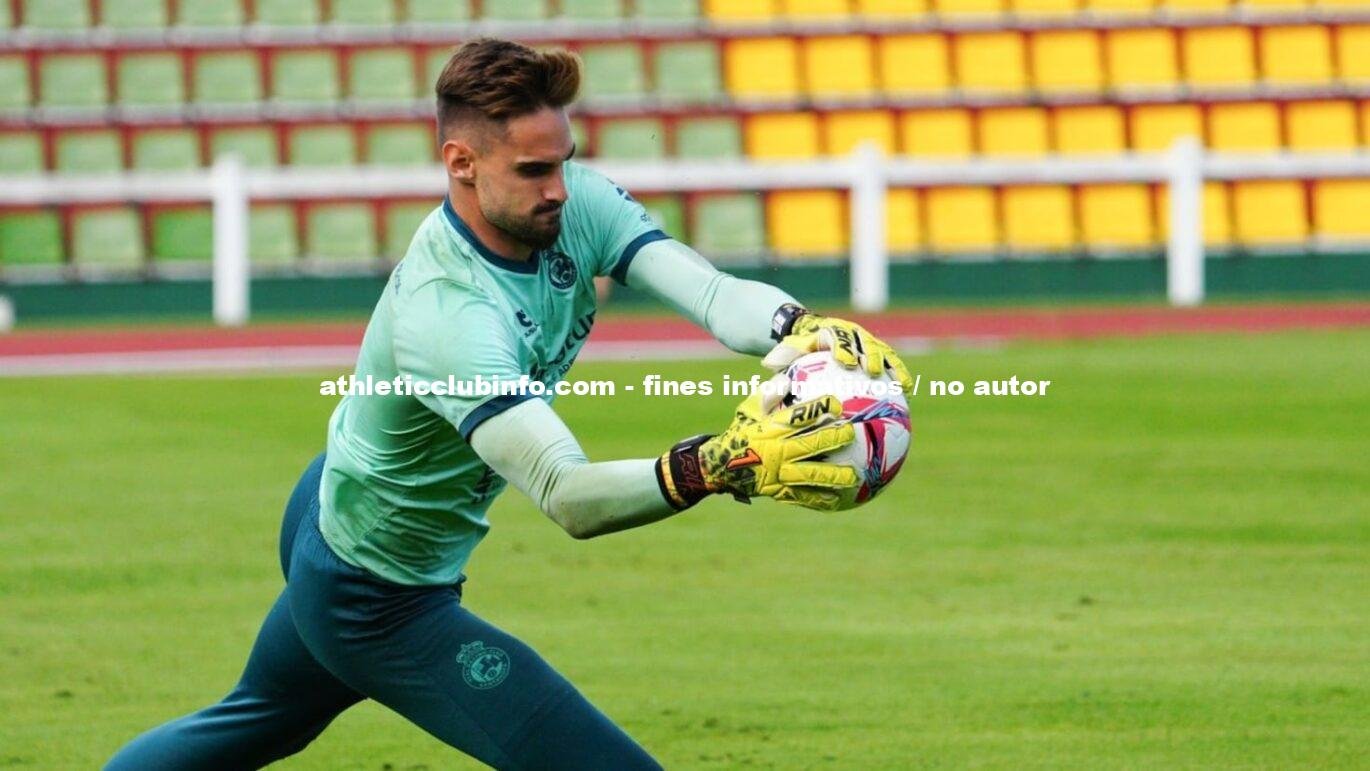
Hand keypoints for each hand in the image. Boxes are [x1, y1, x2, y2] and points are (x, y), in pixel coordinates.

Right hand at [657, 386, 859, 511]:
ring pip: (810, 475)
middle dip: (832, 439)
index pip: (796, 417)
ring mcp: (779, 474)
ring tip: (853, 475)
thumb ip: (768, 394)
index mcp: (771, 429)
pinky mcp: (779, 491)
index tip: (837, 403)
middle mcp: (777, 451)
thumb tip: (786, 378)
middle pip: (809, 445)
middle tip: (852, 433)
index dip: (817, 409)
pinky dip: (820, 498)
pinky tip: (839, 499)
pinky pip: (802, 496)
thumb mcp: (749, 409)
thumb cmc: (741, 431)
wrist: (720, 467)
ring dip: (833, 475)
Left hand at [763, 309, 913, 394]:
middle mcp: (849, 333)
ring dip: (893, 365)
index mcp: (827, 330)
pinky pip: (889, 361)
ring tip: (902, 385)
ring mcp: (864, 341)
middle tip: (871, 371)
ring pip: (882, 350)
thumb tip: (769, 364)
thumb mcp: (787, 349)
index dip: (841, 346)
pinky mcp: (874, 351)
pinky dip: (898, 373)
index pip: (835, 335)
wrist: (810, 335)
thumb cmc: (797, 347)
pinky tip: (906, 393)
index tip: (844, 361)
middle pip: (862, 340)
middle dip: (868, 354)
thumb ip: (781, 355)